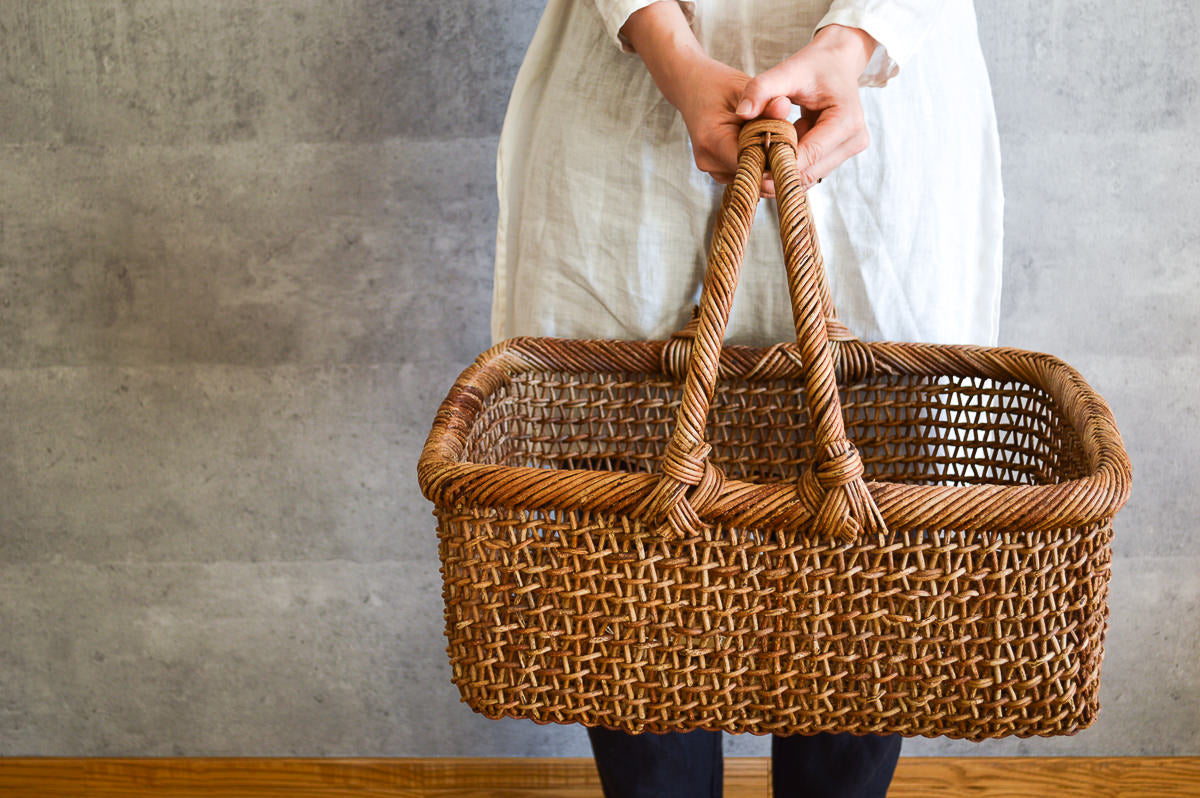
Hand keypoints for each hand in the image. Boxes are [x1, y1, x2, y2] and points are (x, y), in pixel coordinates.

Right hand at [673, 55, 790, 192]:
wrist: (692, 89)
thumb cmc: (718, 86)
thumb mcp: (744, 88)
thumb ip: (764, 103)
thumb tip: (785, 107)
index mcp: (713, 140)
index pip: (752, 162)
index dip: (777, 158)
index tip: (797, 146)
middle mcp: (709, 161)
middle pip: (753, 174)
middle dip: (775, 162)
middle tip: (795, 144)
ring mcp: (711, 169)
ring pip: (751, 178)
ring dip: (768, 165)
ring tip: (778, 142)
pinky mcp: (717, 171)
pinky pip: (745, 174)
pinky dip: (758, 164)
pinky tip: (765, 147)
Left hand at [736, 25, 876, 188]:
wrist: (836, 62)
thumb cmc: (814, 65)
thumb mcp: (788, 71)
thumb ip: (762, 88)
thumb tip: (742, 113)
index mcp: (847, 120)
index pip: (809, 155)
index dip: (778, 164)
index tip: (749, 166)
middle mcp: (854, 140)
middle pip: (810, 172)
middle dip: (777, 173)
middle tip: (746, 170)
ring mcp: (850, 149)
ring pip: (809, 176)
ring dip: (782, 172)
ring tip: (757, 161)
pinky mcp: (841, 154)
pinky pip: (810, 170)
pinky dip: (789, 166)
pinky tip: (772, 154)